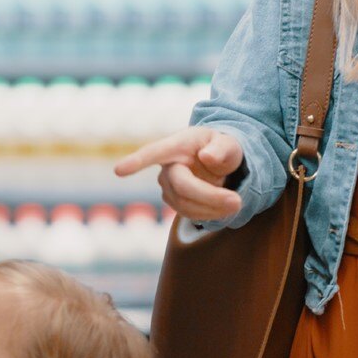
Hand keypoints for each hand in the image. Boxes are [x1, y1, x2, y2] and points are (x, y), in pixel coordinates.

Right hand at [113, 126, 245, 221]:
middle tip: (237, 202)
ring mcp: (168, 186)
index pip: (154, 153)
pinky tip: (223, 208)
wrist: (219, 163)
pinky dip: (210, 214)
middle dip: (210, 196)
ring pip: (186, 204)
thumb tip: (207, 158)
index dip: (136, 162)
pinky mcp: (174, 201)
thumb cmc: (222, 149)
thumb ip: (223, 149)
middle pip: (182, 186)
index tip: (119, 170)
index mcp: (178, 144)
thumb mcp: (230, 143)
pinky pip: (190, 214)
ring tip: (236, 202)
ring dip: (213, 208)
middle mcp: (167, 166)